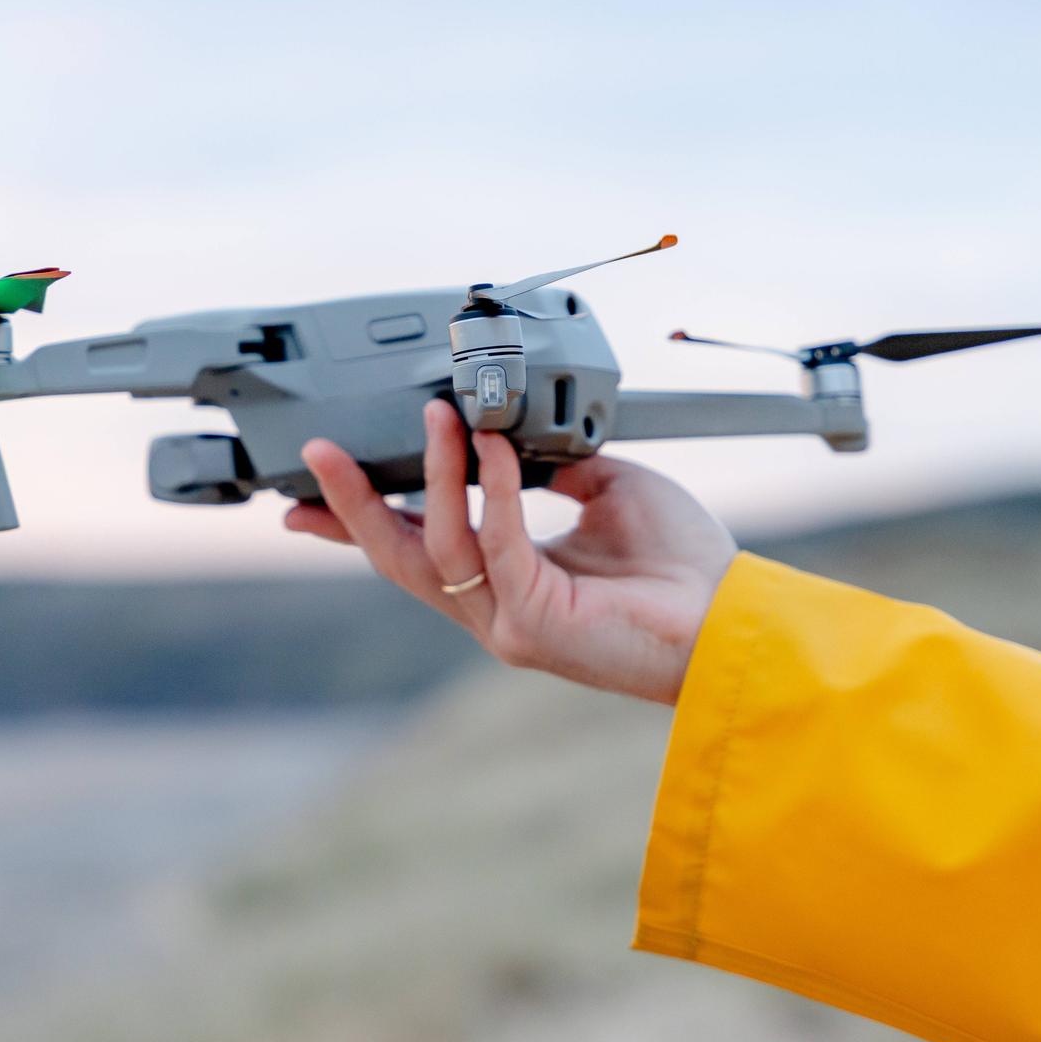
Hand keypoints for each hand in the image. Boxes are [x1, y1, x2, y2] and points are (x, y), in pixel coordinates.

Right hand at [287, 399, 737, 704]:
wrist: (732, 620)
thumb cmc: (684, 567)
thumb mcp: (605, 488)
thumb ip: (548, 462)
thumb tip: (514, 427)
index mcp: (504, 581)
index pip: (416, 545)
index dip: (357, 517)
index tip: (309, 487)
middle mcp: (493, 609)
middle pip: (396, 555)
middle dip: (350, 503)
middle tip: (315, 452)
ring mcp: (506, 623)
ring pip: (436, 545)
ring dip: (429, 474)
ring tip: (431, 416)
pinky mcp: (532, 625)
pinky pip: (495, 540)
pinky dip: (489, 485)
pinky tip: (489, 443)